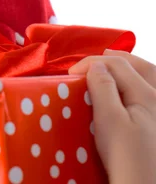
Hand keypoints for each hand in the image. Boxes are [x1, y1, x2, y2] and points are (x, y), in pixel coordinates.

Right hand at [68, 49, 155, 183]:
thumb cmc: (127, 158)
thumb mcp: (110, 120)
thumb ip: (103, 88)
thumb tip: (96, 66)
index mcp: (149, 94)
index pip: (118, 64)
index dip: (92, 63)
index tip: (72, 73)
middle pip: (141, 67)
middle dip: (117, 59)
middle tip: (95, 61)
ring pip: (150, 79)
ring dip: (130, 69)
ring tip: (112, 69)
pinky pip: (150, 94)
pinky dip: (137, 85)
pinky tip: (126, 92)